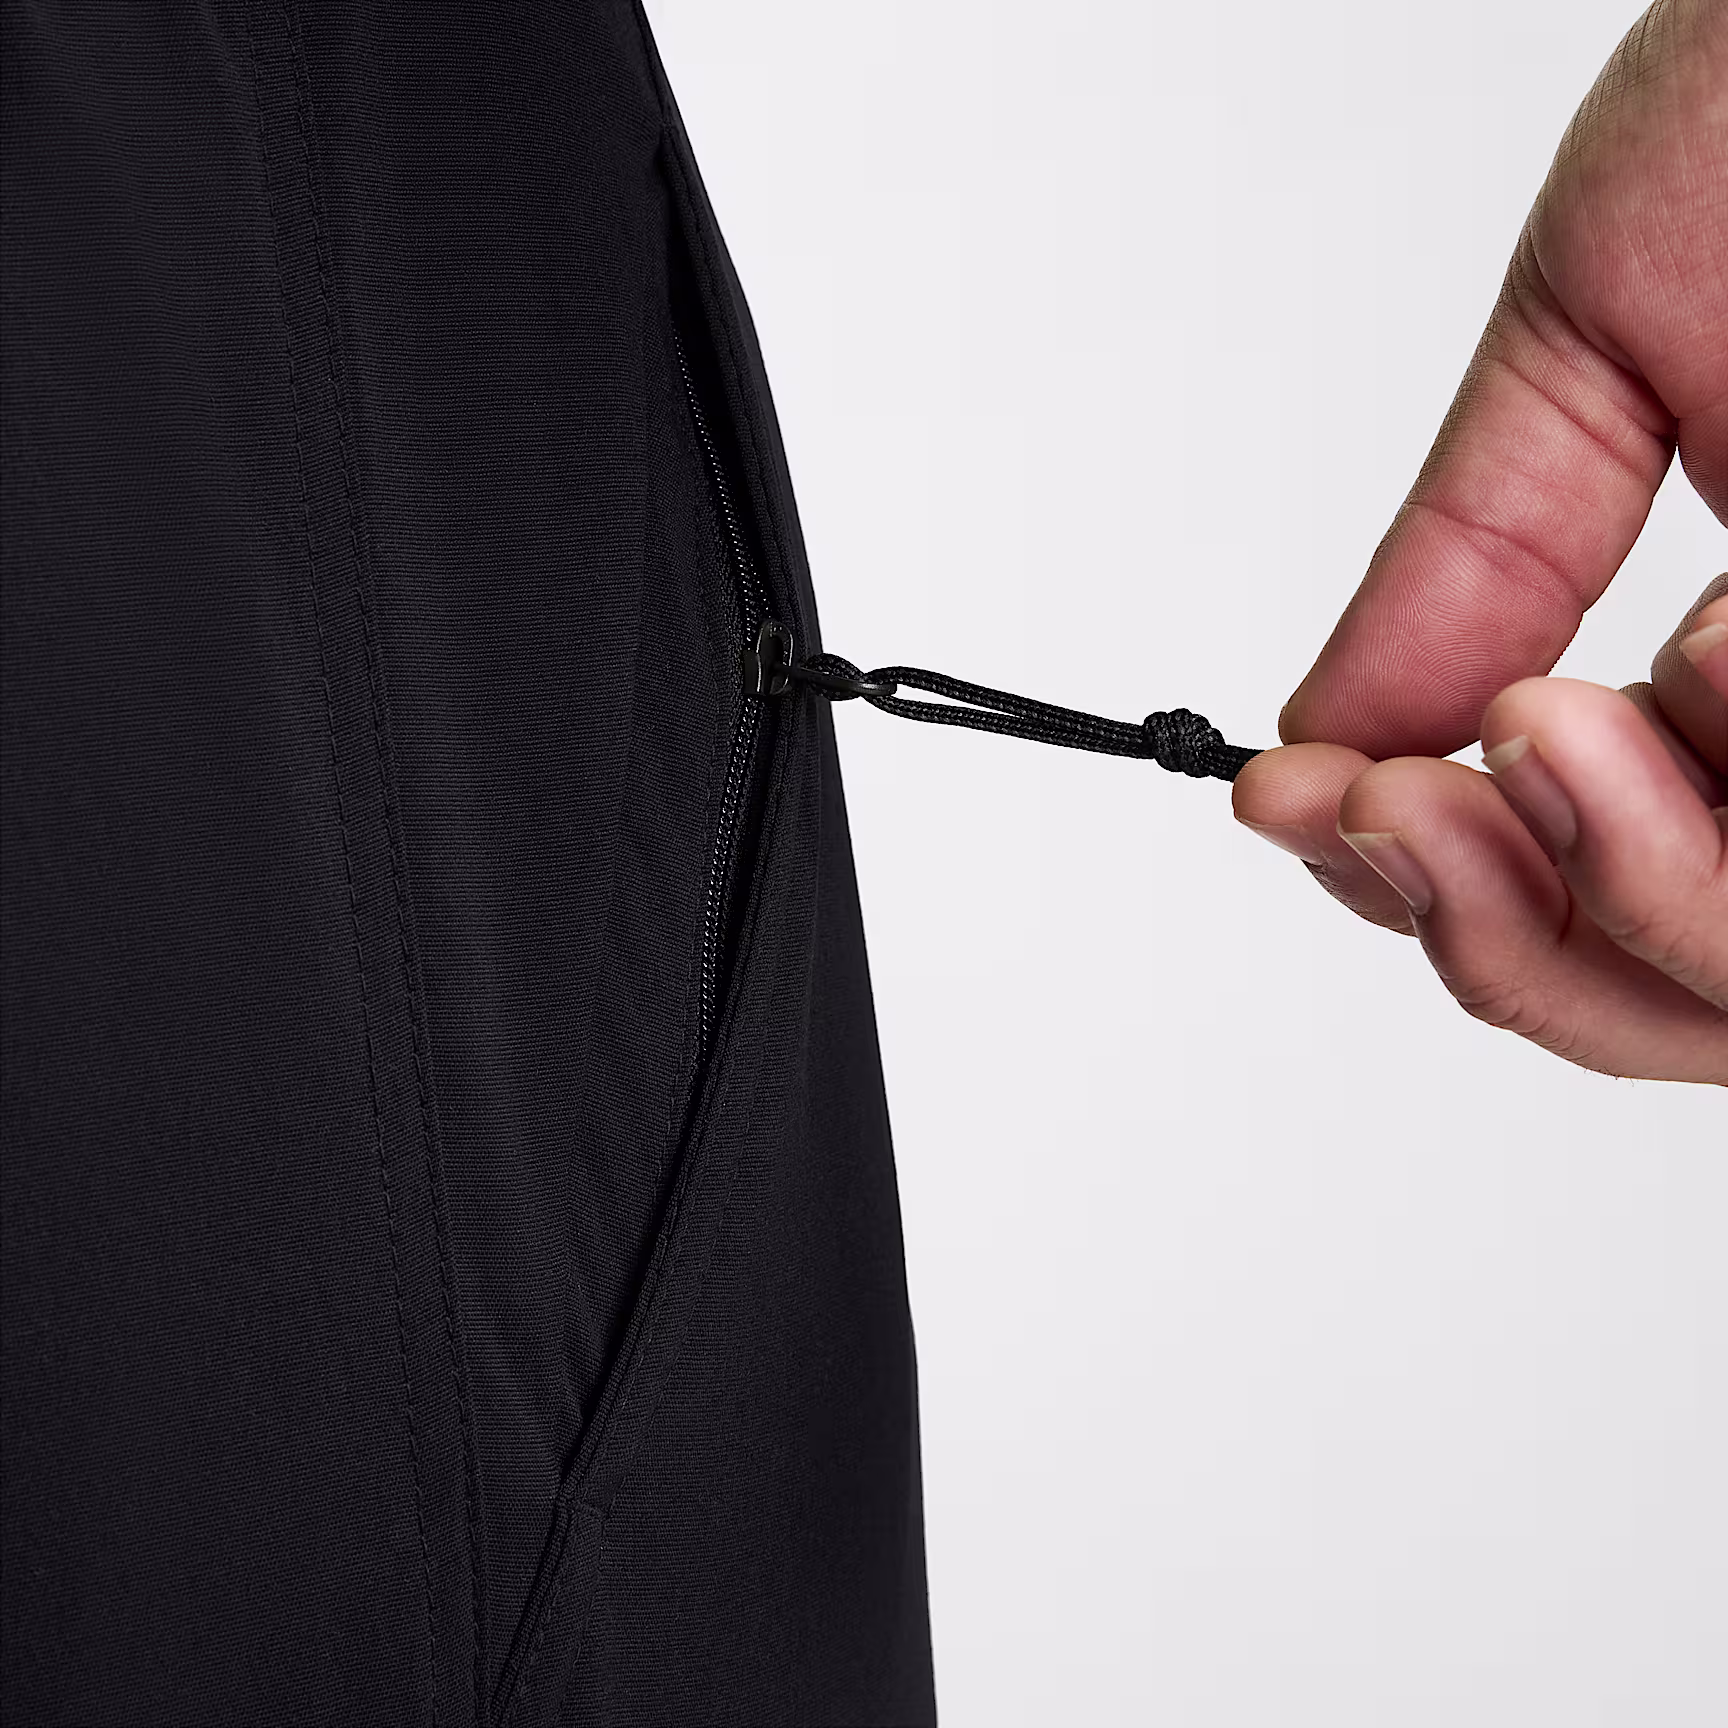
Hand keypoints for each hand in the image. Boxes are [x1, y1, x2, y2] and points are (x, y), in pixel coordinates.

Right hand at [1232, 0, 1727, 1083]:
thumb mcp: (1600, 338)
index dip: (1418, 892)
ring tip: (1548, 704)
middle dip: (1506, 932)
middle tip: (1402, 795)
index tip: (1293, 803)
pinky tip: (1715, 641)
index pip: (1570, 891)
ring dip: (1624, 878)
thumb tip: (1319, 738)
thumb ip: (1463, 562)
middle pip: (1673, 1006)